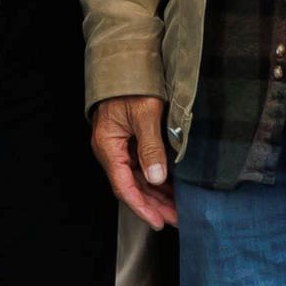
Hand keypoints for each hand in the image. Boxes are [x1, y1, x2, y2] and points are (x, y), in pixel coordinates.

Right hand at [90, 95, 175, 230]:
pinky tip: (171, 187)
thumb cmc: (132, 86)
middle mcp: (111, 150)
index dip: (143, 207)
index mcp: (108, 147)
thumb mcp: (145, 115)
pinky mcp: (129, 141)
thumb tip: (155, 178)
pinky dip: (156, 179)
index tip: (160, 221)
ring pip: (137, 178)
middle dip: (154, 205)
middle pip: (132, 186)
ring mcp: (119, 146)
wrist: (126, 63)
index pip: (124, 187)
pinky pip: (141, 166)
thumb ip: (150, 147)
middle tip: (177, 218)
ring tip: (177, 208)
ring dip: (156, 195)